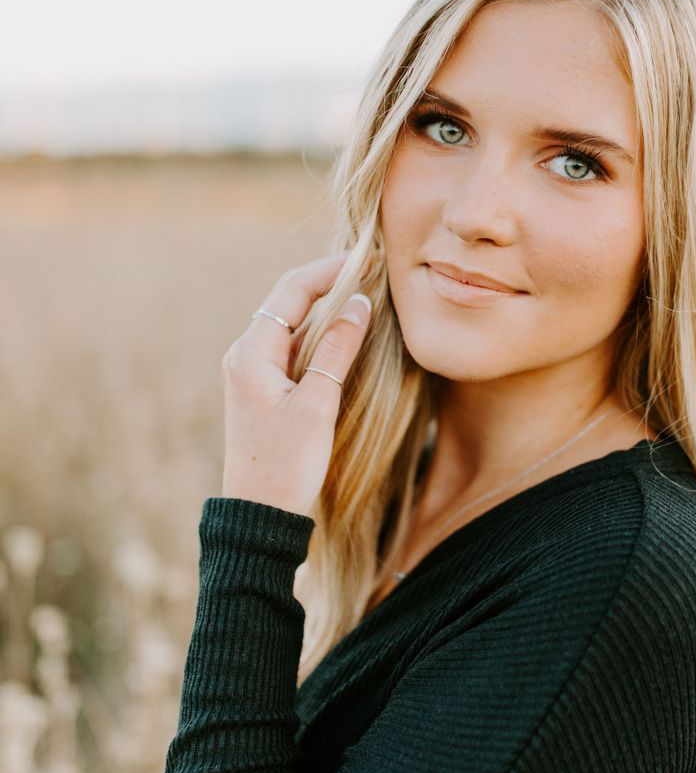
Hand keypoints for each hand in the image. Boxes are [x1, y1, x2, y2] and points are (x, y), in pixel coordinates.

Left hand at [220, 252, 373, 517]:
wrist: (259, 515)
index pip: (293, 290)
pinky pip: (295, 348)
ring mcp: (253, 373)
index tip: (369, 257)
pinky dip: (322, 336)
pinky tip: (349, 335)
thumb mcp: (318, 405)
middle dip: (331, 283)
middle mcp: (246, 355)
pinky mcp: (264, 390)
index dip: (331, 269)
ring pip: (294, 325)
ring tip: (368, 295)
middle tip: (372, 270)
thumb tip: (359, 303)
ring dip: (328, 309)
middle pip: (291, 301)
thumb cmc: (286, 465)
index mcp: (251, 352)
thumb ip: (337, 349)